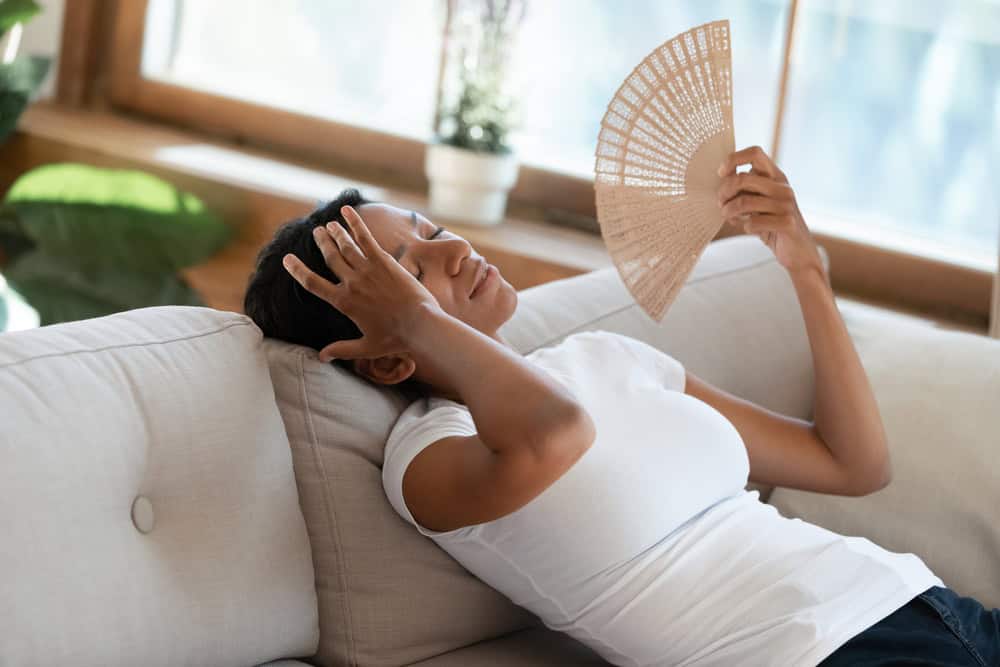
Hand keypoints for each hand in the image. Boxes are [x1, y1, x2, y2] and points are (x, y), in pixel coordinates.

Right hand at [281, 204, 442, 360]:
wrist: (420, 326)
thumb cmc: (395, 340)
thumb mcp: (366, 347)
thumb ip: (341, 350)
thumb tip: (321, 357)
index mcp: (343, 302)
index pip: (312, 283)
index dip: (297, 270)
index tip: (287, 259)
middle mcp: (351, 283)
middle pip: (330, 258)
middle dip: (322, 243)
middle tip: (317, 232)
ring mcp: (367, 270)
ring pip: (345, 246)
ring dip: (335, 233)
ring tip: (329, 225)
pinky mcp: (384, 261)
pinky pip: (365, 237)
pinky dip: (354, 222)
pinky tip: (346, 211)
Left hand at [717, 146, 823, 275]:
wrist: (797, 252)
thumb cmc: (772, 225)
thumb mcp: (758, 202)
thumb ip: (746, 189)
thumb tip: (722, 179)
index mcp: (775, 177)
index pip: (755, 153)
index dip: (733, 160)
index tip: (720, 174)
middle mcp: (782, 187)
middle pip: (743, 178)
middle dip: (724, 192)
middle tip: (721, 204)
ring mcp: (787, 205)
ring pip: (744, 201)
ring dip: (729, 211)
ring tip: (729, 217)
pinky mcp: (787, 223)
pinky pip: (753, 222)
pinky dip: (744, 226)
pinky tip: (747, 228)